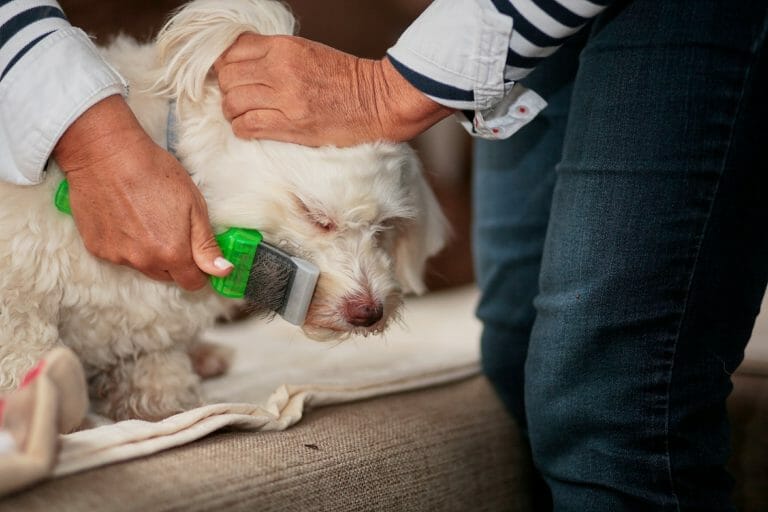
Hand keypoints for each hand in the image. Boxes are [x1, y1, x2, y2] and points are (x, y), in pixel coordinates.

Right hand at [52, 95, 232, 290]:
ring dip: (150, 253)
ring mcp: (118, 257)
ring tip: (147, 218)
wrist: (106, 154)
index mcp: (172, 254)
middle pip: (168, 276)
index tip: (199, 255)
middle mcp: (144, 262)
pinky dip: (126, 244)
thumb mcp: (194, 205)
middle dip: (176, 260)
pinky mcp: (97, 248)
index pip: (193, 283)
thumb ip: (207, 244)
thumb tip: (222, 271)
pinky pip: (120, 255)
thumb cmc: (155, 173)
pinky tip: (126, 217)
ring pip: (144, 266)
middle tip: (172, 227)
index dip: (200, 271)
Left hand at [214, 33, 452, 145]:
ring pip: (232, 102)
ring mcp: (284, 99)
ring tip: (244, 113)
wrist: (377, 102)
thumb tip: (242, 64)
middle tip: (239, 95)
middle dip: (227, 87)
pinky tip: (251, 127)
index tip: (232, 74)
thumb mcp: (308, 51)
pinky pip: (246, 127)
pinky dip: (242, 128)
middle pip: (228, 77)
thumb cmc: (347, 79)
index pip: (233, 51)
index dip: (226, 64)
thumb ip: (274, 54)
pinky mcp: (290, 126)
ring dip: (233, 110)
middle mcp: (280, 70)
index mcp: (284, 47)